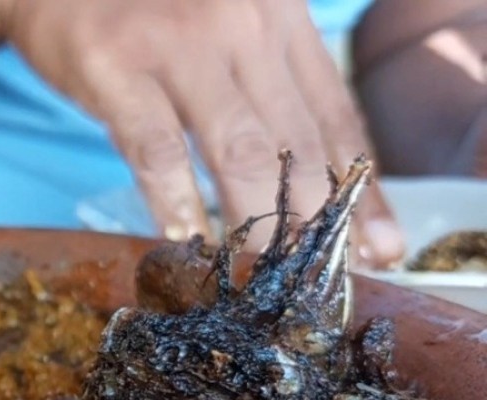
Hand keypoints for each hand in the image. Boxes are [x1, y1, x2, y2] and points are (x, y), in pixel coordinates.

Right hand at [1, 0, 405, 268]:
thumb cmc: (144, 13)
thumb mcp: (225, 29)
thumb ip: (267, 85)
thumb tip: (309, 180)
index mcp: (280, 16)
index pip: (334, 115)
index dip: (361, 189)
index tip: (378, 248)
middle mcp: (243, 23)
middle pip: (296, 140)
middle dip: (318, 220)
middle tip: (324, 279)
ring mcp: (179, 44)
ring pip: (239, 150)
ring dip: (259, 222)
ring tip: (266, 275)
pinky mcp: (115, 66)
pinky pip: (156, 147)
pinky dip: (174, 199)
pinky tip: (184, 237)